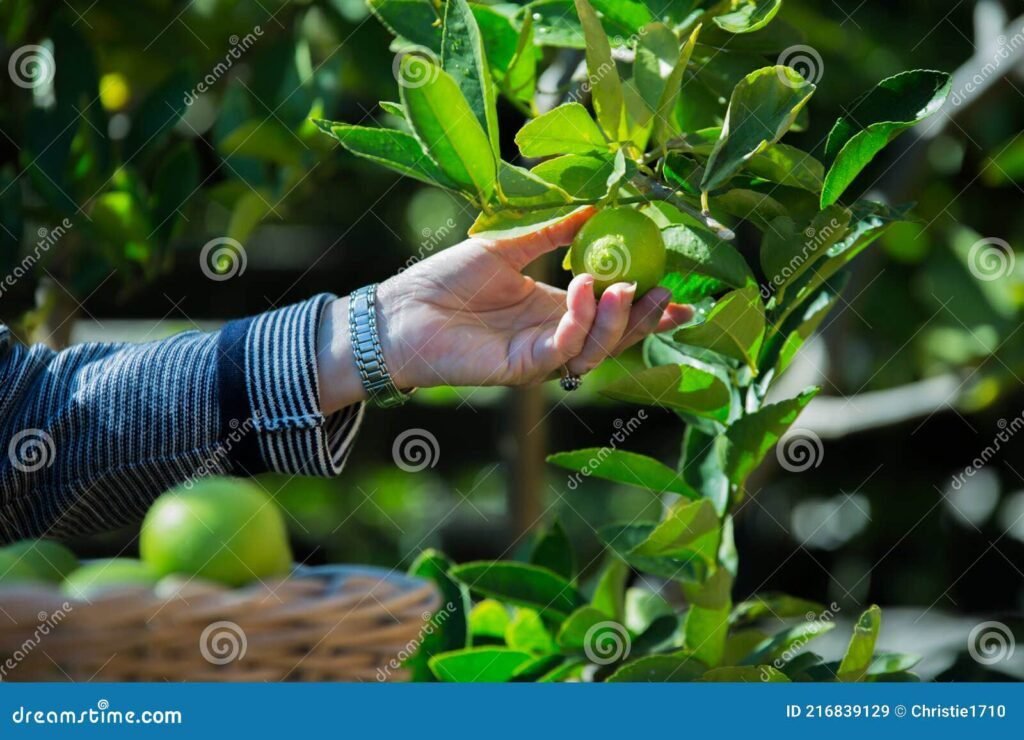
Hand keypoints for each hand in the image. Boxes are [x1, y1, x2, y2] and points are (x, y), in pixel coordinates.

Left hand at [317, 208, 692, 411]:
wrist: (401, 308)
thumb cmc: (445, 278)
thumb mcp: (507, 246)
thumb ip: (550, 234)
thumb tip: (594, 207)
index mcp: (552, 308)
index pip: (609, 311)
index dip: (646, 306)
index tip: (680, 292)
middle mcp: (552, 335)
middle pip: (612, 336)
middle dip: (644, 318)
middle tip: (666, 292)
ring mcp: (538, 355)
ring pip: (595, 350)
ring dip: (616, 320)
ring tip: (624, 285)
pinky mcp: (521, 368)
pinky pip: (562, 351)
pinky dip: (577, 323)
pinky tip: (581, 290)